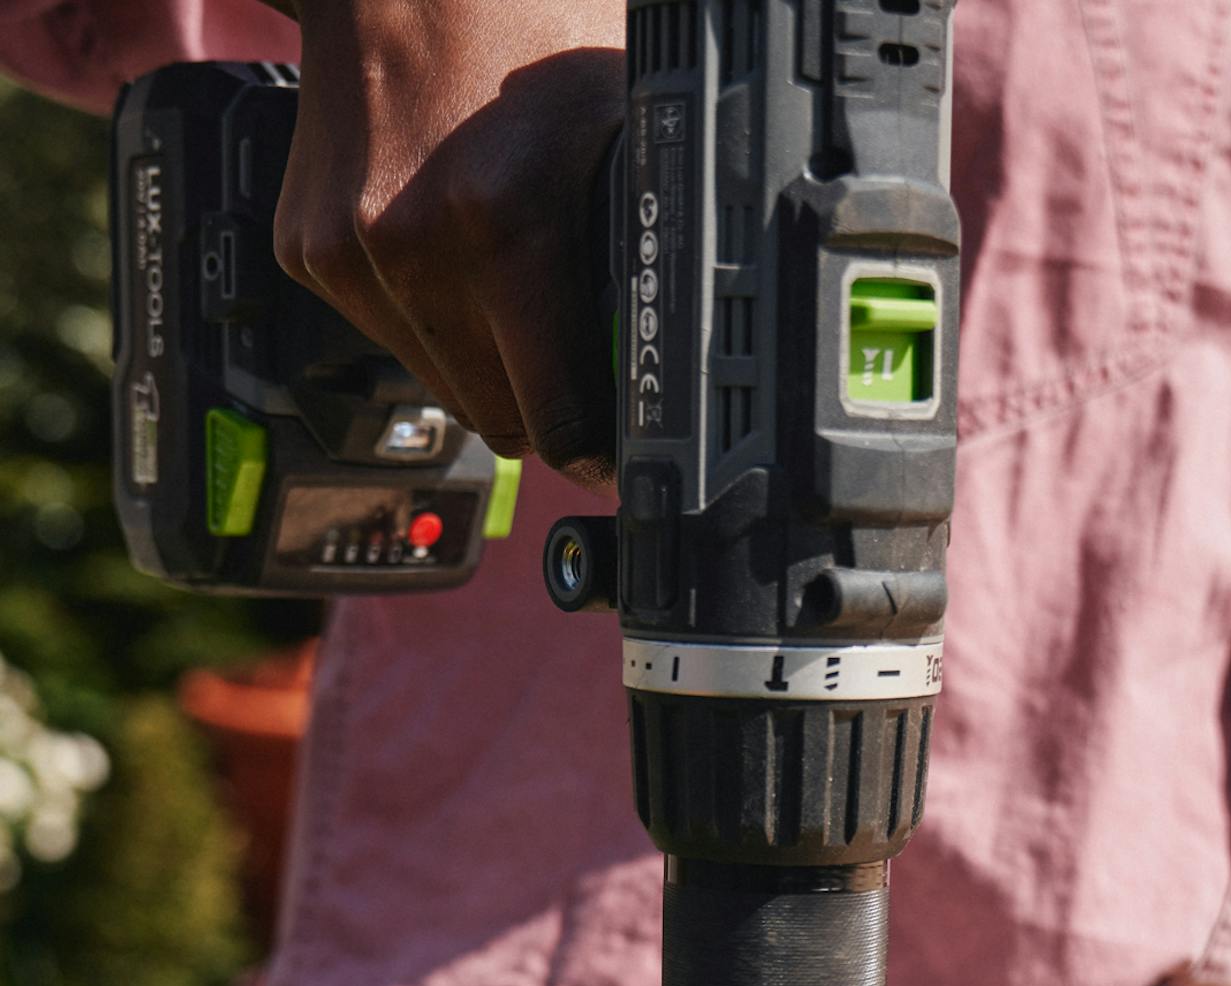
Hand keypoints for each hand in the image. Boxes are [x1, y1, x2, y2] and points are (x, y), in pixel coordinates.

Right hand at [274, 0, 623, 487]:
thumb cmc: (521, 20)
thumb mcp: (617, 125)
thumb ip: (644, 245)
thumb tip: (680, 353)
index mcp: (503, 227)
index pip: (557, 422)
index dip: (597, 450)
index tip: (618, 451)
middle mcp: (412, 250)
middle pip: (500, 420)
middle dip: (546, 406)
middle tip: (580, 366)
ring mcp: (346, 254)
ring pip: (445, 387)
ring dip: (486, 365)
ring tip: (515, 286)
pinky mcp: (306, 251)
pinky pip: (391, 338)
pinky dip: (431, 320)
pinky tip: (453, 251)